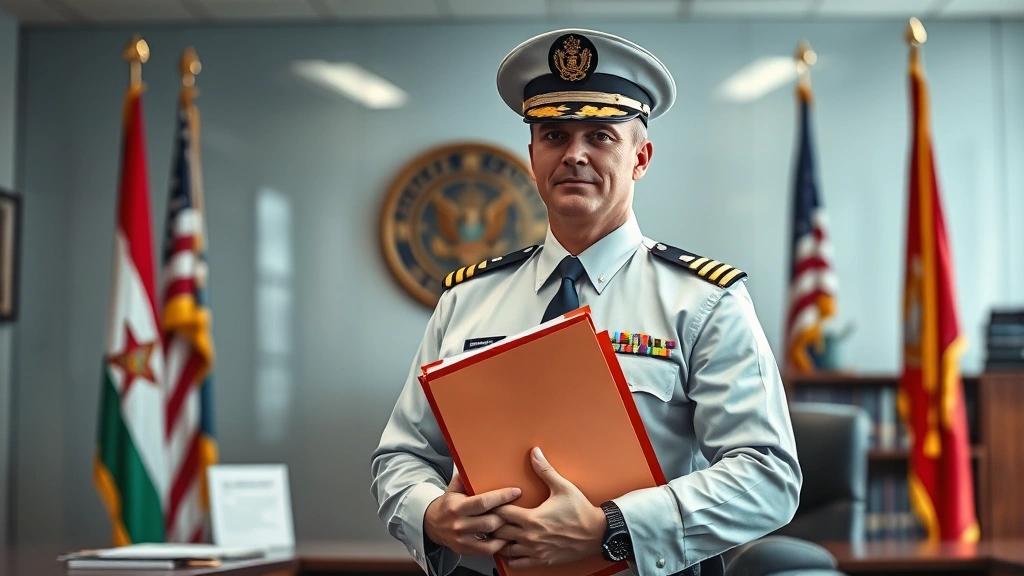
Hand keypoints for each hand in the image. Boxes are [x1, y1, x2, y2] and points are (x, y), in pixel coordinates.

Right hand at [423, 473, 522, 555]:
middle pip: (490, 521)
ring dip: (505, 528)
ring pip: (491, 535)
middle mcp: (459, 524)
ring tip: (515, 521)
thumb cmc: (448, 504)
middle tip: (519, 508)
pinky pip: (488, 550)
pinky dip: (499, 544)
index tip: (516, 492)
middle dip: (506, 514)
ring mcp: (462, 539)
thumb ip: (464, 477)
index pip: (483, 502)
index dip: (502, 497)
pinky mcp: (465, 550)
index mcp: (457, 506)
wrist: (432, 524)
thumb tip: (475, 462)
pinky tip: (506, 536)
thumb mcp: (453, 488)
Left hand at [492, 447, 606, 568]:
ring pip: (505, 549)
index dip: (494, 507)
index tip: (493, 503)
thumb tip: (535, 453)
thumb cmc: (580, 511)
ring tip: (499, 533)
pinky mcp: (542, 560)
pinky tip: (511, 549)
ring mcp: (535, 550)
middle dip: (493, 524)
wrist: (597, 533)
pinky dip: (510, 558)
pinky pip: (517, 563)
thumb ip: (545, 470)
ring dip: (500, 541)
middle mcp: (530, 537)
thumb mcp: (562, 487)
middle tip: (491, 518)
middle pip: (498, 532)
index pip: (501, 513)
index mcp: (532, 518)